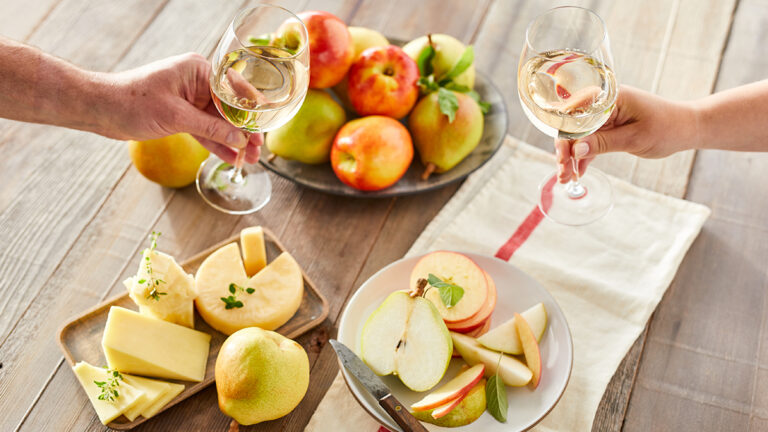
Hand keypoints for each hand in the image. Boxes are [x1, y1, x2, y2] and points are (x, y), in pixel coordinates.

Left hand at [103, 53, 261, 164]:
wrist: (100, 109)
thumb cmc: (132, 102)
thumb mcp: (176, 116)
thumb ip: (211, 128)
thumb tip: (239, 139)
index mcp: (198, 70)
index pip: (234, 91)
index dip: (250, 114)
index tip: (261, 132)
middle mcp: (197, 81)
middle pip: (230, 109)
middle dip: (244, 132)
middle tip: (258, 151)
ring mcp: (190, 98)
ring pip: (219, 122)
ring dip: (233, 141)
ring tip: (249, 159)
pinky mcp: (182, 113)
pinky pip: (205, 129)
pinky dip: (216, 143)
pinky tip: (231, 157)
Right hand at [555, 85, 698, 182]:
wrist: (688, 127)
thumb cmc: (667, 128)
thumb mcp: (634, 139)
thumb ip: (603, 143)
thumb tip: (575, 150)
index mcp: (610, 98)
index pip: (576, 115)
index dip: (564, 137)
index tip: (562, 159)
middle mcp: (604, 103)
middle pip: (573, 127)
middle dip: (565, 151)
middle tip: (563, 174)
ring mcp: (605, 115)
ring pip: (579, 136)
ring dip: (571, 157)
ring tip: (566, 178)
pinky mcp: (609, 127)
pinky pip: (590, 141)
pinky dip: (583, 156)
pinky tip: (577, 172)